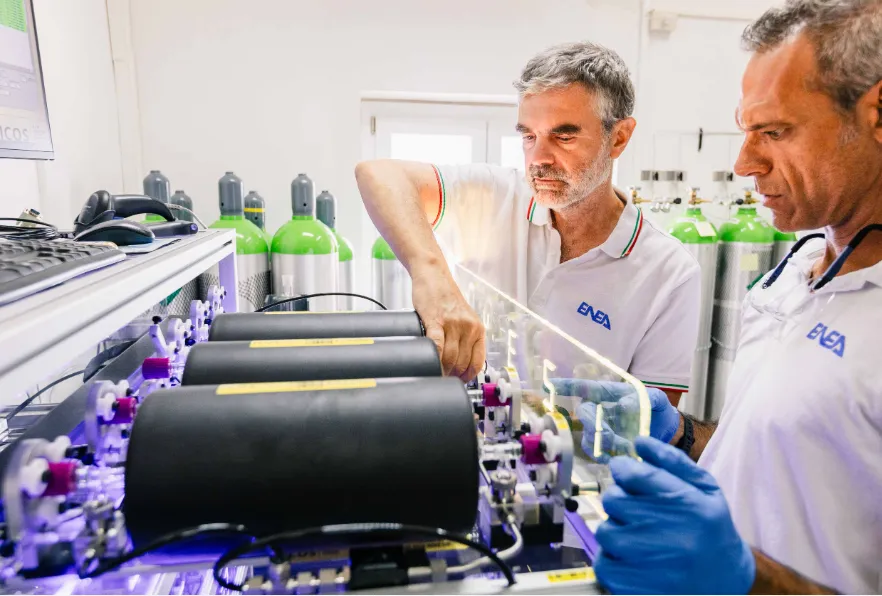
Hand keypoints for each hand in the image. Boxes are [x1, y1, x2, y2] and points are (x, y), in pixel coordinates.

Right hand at [411, 266, 485, 380]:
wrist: (433, 276)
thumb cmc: (445, 298)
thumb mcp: (464, 318)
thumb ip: (465, 338)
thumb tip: (459, 364)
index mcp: (478, 328)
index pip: (478, 362)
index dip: (468, 376)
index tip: (460, 381)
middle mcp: (469, 326)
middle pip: (462, 363)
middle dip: (452, 375)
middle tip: (443, 378)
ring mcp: (453, 323)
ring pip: (450, 358)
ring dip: (442, 369)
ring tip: (435, 371)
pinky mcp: (436, 320)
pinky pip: (437, 345)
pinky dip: (434, 357)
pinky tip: (431, 361)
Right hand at [568, 381, 680, 460]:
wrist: (667, 432)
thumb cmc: (658, 410)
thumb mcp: (657, 399)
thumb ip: (647, 398)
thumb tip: (624, 405)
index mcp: (609, 394)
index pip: (585, 387)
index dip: (567, 386)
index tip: (550, 385)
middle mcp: (601, 410)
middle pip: (584, 413)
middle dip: (590, 422)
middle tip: (606, 432)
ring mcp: (602, 430)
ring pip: (588, 436)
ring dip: (602, 441)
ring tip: (623, 446)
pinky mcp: (606, 448)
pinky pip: (595, 452)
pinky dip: (604, 455)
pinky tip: (618, 456)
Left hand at [594, 437, 755, 594]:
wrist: (724, 582)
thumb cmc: (711, 529)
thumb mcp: (705, 488)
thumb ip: (671, 460)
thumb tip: (639, 441)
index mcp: (681, 502)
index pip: (629, 472)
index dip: (624, 469)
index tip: (629, 475)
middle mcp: (660, 529)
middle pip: (612, 498)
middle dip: (622, 500)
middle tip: (640, 512)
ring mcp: (642, 560)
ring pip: (604, 530)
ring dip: (618, 531)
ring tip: (642, 539)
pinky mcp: (629, 585)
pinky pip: (602, 562)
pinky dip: (613, 559)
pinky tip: (636, 560)